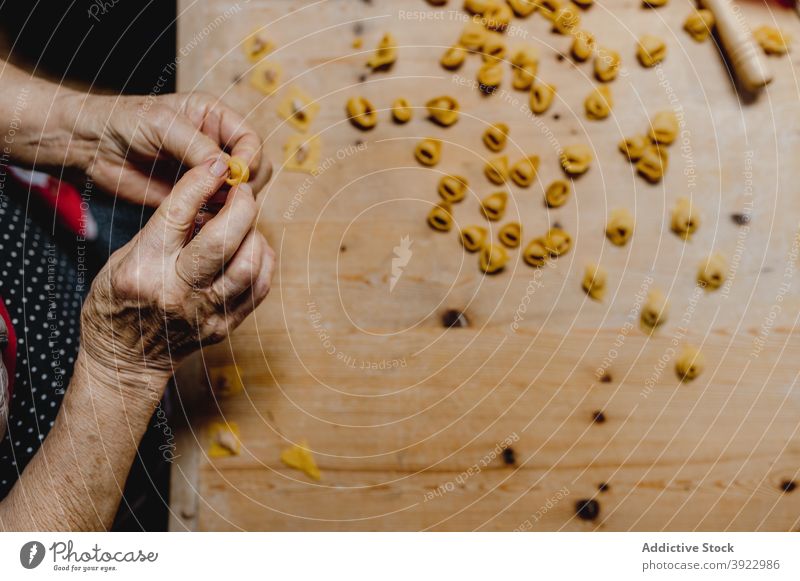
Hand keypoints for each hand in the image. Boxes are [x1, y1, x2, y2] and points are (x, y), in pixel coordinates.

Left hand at [70, 92, 271, 205]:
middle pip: (255, 169)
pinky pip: (218, 211)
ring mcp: (207, 174)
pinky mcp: (195, 197)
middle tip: (226, 194)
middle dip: (245, 183)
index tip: (237, 174)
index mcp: (214, 118)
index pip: (250, 140)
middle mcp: (216, 145)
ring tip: (210, 206)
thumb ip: (196, 146)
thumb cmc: (122, 121)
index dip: (249, 158)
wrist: (89, 146)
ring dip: (232, 203)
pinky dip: (217, 218)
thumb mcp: (161, 124)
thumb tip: (227, 168)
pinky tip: (202, 219)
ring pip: (240, 194)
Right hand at [79, 157, 273, 396]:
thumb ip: (167, 228)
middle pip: (223, 241)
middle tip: (242, 191)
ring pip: (249, 265)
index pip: (178, 215)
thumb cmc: (118, 302)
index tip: (218, 164)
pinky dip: (261, 260)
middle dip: (241, 207)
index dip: (202, 182)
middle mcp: (176, 293)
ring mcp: (204, 315)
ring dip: (254, 234)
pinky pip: (258, 287)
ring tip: (245, 222)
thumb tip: (210, 193)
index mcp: (143, 270)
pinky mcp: (224, 327)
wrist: (125, 360)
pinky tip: (251, 248)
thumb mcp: (126, 257)